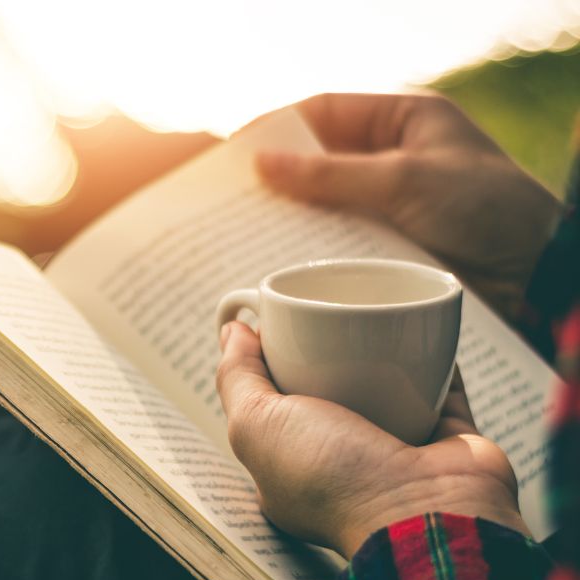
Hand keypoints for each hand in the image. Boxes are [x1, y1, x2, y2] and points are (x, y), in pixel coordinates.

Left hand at [216, 321, 529, 559]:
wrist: (427, 514)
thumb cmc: (334, 478)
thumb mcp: (257, 425)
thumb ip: (238, 378)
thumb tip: (230, 330)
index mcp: (291, 472)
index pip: (272, 411)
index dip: (268, 368)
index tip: (275, 326)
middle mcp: (342, 467)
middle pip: (329, 396)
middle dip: (324, 354)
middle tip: (323, 310)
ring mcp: (396, 455)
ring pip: (386, 390)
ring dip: (380, 353)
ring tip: (369, 310)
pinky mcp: (446, 441)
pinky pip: (441, 390)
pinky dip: (435, 360)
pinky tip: (423, 327)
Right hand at [256, 93, 561, 319]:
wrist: (538, 276)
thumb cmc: (488, 209)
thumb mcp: (403, 180)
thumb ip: (330, 175)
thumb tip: (263, 165)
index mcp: (403, 121)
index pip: (324, 113)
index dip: (277, 127)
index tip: (236, 151)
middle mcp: (393, 158)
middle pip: (319, 160)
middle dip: (279, 178)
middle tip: (232, 199)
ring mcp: (391, 205)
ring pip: (327, 205)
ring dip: (294, 219)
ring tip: (247, 233)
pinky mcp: (391, 247)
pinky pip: (341, 243)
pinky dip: (314, 251)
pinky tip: (285, 264)